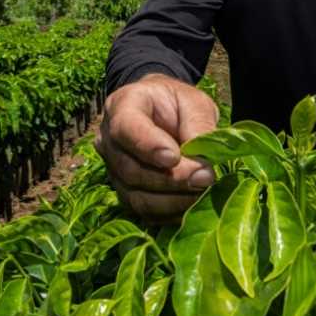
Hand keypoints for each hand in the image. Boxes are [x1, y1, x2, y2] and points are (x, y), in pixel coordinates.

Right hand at [95, 73, 218, 222]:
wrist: (167, 115)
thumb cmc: (180, 105)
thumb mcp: (194, 103)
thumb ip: (199, 126)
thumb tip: (204, 164)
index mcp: (123, 106)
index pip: (125, 128)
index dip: (148, 146)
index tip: (174, 157)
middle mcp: (109, 141)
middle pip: (131, 169)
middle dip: (171, 179)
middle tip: (206, 178)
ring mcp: (113, 171)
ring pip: (135, 196)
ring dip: (173, 200)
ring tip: (204, 192)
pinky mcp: (125, 194)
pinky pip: (144, 212)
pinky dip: (171, 213)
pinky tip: (194, 205)